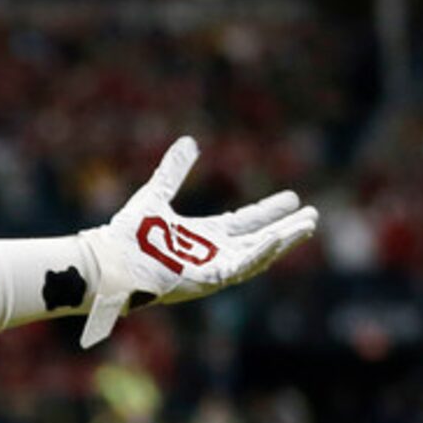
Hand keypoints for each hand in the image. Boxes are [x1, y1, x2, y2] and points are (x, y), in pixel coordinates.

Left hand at [80, 138, 317, 348]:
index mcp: (201, 236)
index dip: (269, 211)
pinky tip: (279, 238)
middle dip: (287, 229)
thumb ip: (173, 171)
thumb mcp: (156, 195)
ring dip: (283, 241)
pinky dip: (260, 254)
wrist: (109, 260)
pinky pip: (240, 267)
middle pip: (258, 240)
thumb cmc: (125, 235)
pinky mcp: (206, 280)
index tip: (293, 198)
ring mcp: (210, 269)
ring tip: (308, 226)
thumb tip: (189, 142)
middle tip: (313, 217)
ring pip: (257, 255)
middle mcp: (210, 254)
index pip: (243, 222)